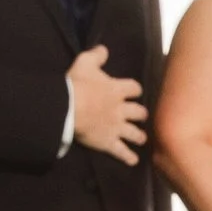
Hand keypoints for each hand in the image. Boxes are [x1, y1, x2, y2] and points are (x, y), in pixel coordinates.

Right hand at [70, 44, 148, 162]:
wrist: (69, 108)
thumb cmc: (77, 84)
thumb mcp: (85, 62)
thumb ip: (96, 56)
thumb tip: (104, 49)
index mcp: (117, 90)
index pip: (134, 88)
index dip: (135, 90)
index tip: (134, 92)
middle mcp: (121, 109)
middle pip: (138, 112)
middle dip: (141, 114)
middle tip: (141, 116)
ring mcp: (116, 127)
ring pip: (134, 133)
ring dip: (139, 136)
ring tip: (142, 139)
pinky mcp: (108, 142)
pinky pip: (121, 151)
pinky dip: (128, 157)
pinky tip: (133, 161)